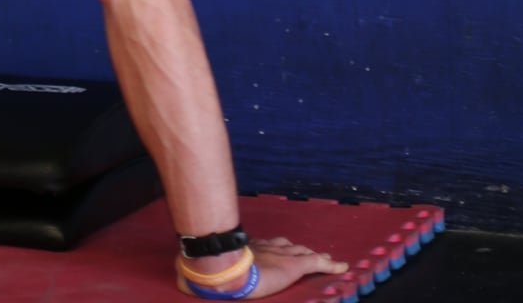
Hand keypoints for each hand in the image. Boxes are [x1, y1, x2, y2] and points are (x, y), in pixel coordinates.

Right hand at [177, 236, 348, 295]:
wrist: (225, 268)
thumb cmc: (213, 270)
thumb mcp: (203, 270)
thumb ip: (195, 271)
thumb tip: (180, 278)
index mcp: (249, 250)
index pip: (266, 246)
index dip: (275, 248)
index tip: (278, 248)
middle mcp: (267, 247)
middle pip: (287, 245)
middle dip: (296, 248)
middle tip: (303, 251)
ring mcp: (282, 254)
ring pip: (303, 252)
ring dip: (313, 256)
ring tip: (324, 260)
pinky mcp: (294, 264)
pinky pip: (317, 262)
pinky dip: (330, 265)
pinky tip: (342, 267)